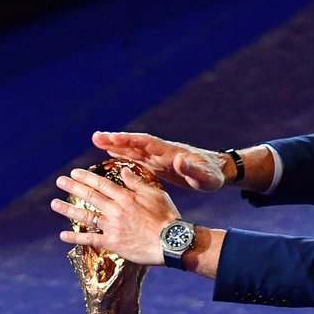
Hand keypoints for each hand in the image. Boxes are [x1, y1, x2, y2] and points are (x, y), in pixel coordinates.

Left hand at [52, 166, 179, 264]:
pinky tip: (63, 235)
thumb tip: (124, 170)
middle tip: (60, 182)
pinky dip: (76, 237)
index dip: (86, 177)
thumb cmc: (167, 217)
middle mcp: (115, 210)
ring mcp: (112, 227)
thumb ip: (137, 183)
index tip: (74, 173)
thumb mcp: (155, 194)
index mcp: (125, 196)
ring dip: (68, 209)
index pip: (101, 183)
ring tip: (54, 204)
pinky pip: (90, 240)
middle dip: (73, 187)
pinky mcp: (113, 243)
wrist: (171, 242)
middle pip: (90, 196)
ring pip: (86, 216)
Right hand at [93, 132, 228, 191]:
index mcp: (170, 153)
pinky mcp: (159, 165)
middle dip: (117, 140)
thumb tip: (178, 159)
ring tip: (97, 141)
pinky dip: (125, 154)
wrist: (218, 172)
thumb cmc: (212, 176)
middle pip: (136, 143)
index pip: (146, 143)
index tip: (113, 138)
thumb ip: (191, 169)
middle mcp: (162, 152)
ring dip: (117, 145)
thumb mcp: (205, 176)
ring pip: (135, 149)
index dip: (129, 140)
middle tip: (95, 137)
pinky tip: (111, 153)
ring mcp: (159, 157)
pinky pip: (138, 158)